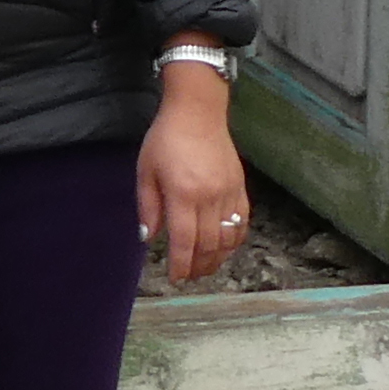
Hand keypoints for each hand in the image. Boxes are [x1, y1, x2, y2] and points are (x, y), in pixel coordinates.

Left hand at [139, 47, 252, 287]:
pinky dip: (235, 240)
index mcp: (182, 194)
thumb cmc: (166, 139)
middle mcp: (209, 197)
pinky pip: (242, 222)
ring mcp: (228, 193)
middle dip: (199, 266)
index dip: (181, 264)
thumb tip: (149, 238)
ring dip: (218, 258)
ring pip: (228, 238)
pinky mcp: (240, 187)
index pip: (184, 241)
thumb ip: (148, 207)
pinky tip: (226, 247)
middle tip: (190, 276)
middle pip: (208, 245)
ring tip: (206, 267)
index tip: (176, 277)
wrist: (198, 112)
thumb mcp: (146, 171)